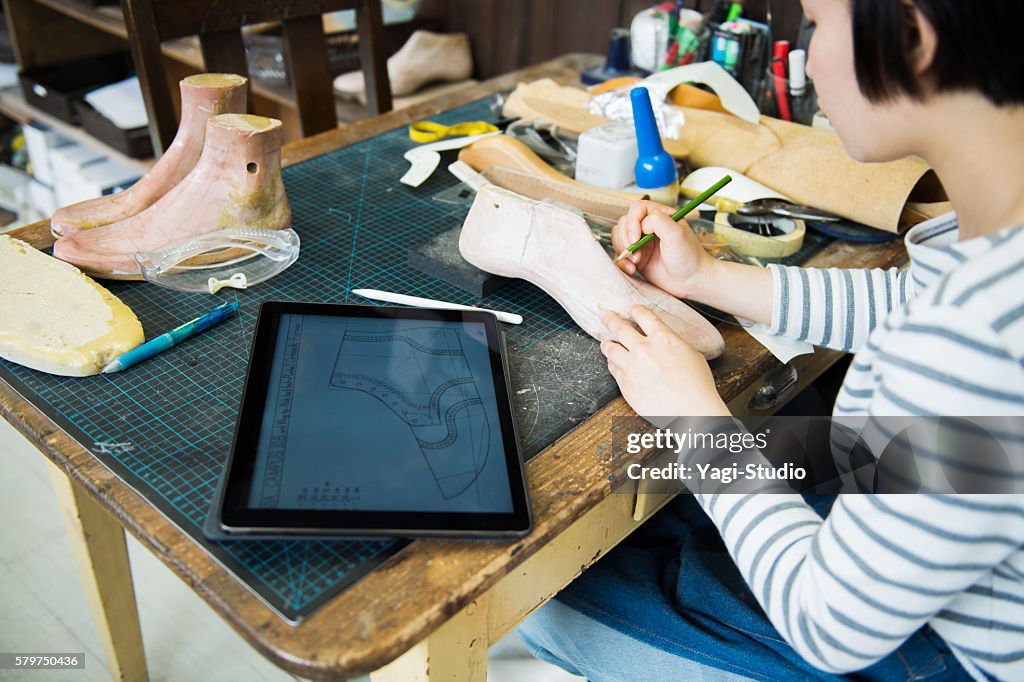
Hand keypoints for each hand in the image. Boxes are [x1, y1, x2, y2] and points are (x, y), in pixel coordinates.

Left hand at [600, 306, 728, 417]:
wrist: (692, 411)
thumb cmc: (697, 386)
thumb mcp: (691, 354)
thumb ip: (673, 344)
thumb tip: (665, 342)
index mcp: (663, 338)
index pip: (643, 315)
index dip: (635, 309)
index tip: (631, 308)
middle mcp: (644, 349)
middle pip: (619, 327)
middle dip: (609, 318)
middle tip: (604, 313)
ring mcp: (632, 366)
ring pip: (610, 348)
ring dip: (607, 343)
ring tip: (606, 342)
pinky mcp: (625, 384)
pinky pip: (613, 369)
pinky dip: (613, 364)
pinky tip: (614, 363)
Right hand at [612, 201, 715, 299]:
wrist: (691, 282)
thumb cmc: (689, 257)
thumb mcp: (677, 234)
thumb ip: (659, 221)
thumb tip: (642, 224)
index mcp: (660, 216)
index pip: (637, 209)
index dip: (632, 222)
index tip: (636, 238)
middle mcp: (649, 227)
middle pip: (624, 223)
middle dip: (625, 238)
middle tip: (636, 252)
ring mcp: (642, 242)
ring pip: (619, 238)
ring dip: (623, 250)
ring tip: (637, 262)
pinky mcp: (637, 257)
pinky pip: (620, 255)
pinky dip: (622, 263)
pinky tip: (632, 269)